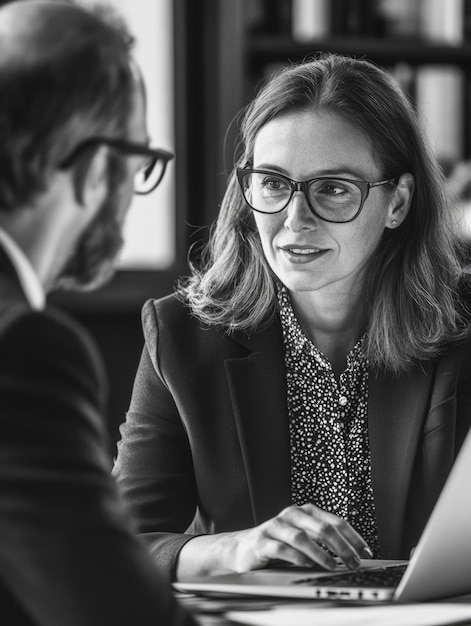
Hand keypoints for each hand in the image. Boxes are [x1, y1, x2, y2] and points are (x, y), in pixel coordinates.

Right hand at [231, 503, 371, 572]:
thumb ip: (324, 542)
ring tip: (332, 566)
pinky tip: (307, 565)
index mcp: (305, 512)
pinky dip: (296, 557)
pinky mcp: (262, 541)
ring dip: (321, 553)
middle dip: (341, 547)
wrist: (245, 548)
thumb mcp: (304, 539)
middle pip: (321, 527)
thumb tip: (353, 556)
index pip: (335, 521)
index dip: (353, 537)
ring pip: (302, 537)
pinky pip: (281, 548)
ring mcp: (276, 526)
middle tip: (353, 562)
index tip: (366, 552)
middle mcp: (292, 515)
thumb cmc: (279, 544)